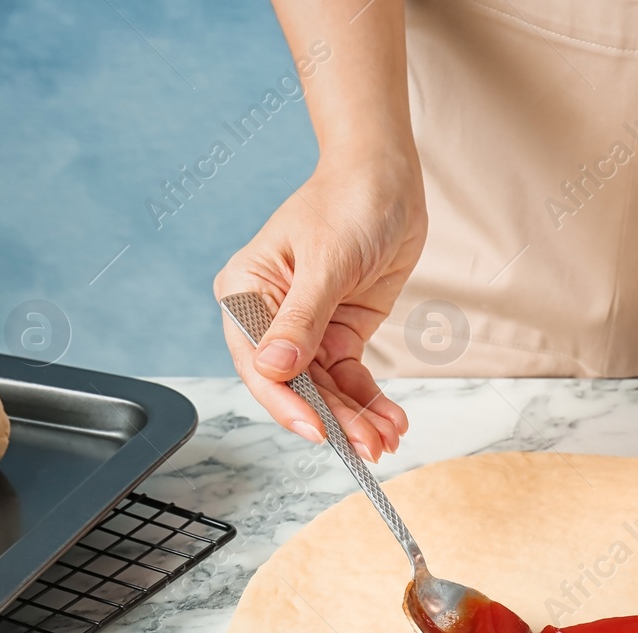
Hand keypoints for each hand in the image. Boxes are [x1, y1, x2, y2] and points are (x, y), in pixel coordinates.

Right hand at [215, 159, 424, 459]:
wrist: (388, 179)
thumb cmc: (347, 201)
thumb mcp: (326, 260)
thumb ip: (302, 319)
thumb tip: (275, 368)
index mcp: (247, 292)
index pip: (258, 362)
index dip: (286, 402)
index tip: (317, 431)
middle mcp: (271, 316)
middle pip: (295, 384)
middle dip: (332, 418)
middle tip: (366, 448)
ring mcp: (307, 327)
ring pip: (325, 389)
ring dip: (354, 417)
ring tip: (385, 440)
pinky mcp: (340, 331)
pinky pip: (349, 377)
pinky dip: (369, 400)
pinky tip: (390, 419)